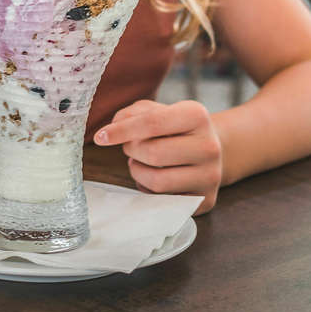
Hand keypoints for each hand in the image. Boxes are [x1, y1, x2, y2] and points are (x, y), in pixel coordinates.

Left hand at [94, 100, 222, 214]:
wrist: (209, 150)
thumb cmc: (174, 128)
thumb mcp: (156, 111)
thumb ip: (131, 114)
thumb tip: (112, 129)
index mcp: (197, 116)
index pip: (152, 123)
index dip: (121, 131)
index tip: (100, 137)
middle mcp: (209, 145)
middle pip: (153, 153)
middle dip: (132, 150)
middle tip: (131, 147)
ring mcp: (211, 175)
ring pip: (157, 181)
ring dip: (138, 171)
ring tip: (141, 162)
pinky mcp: (206, 199)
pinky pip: (163, 200)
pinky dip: (149, 188)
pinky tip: (154, 177)